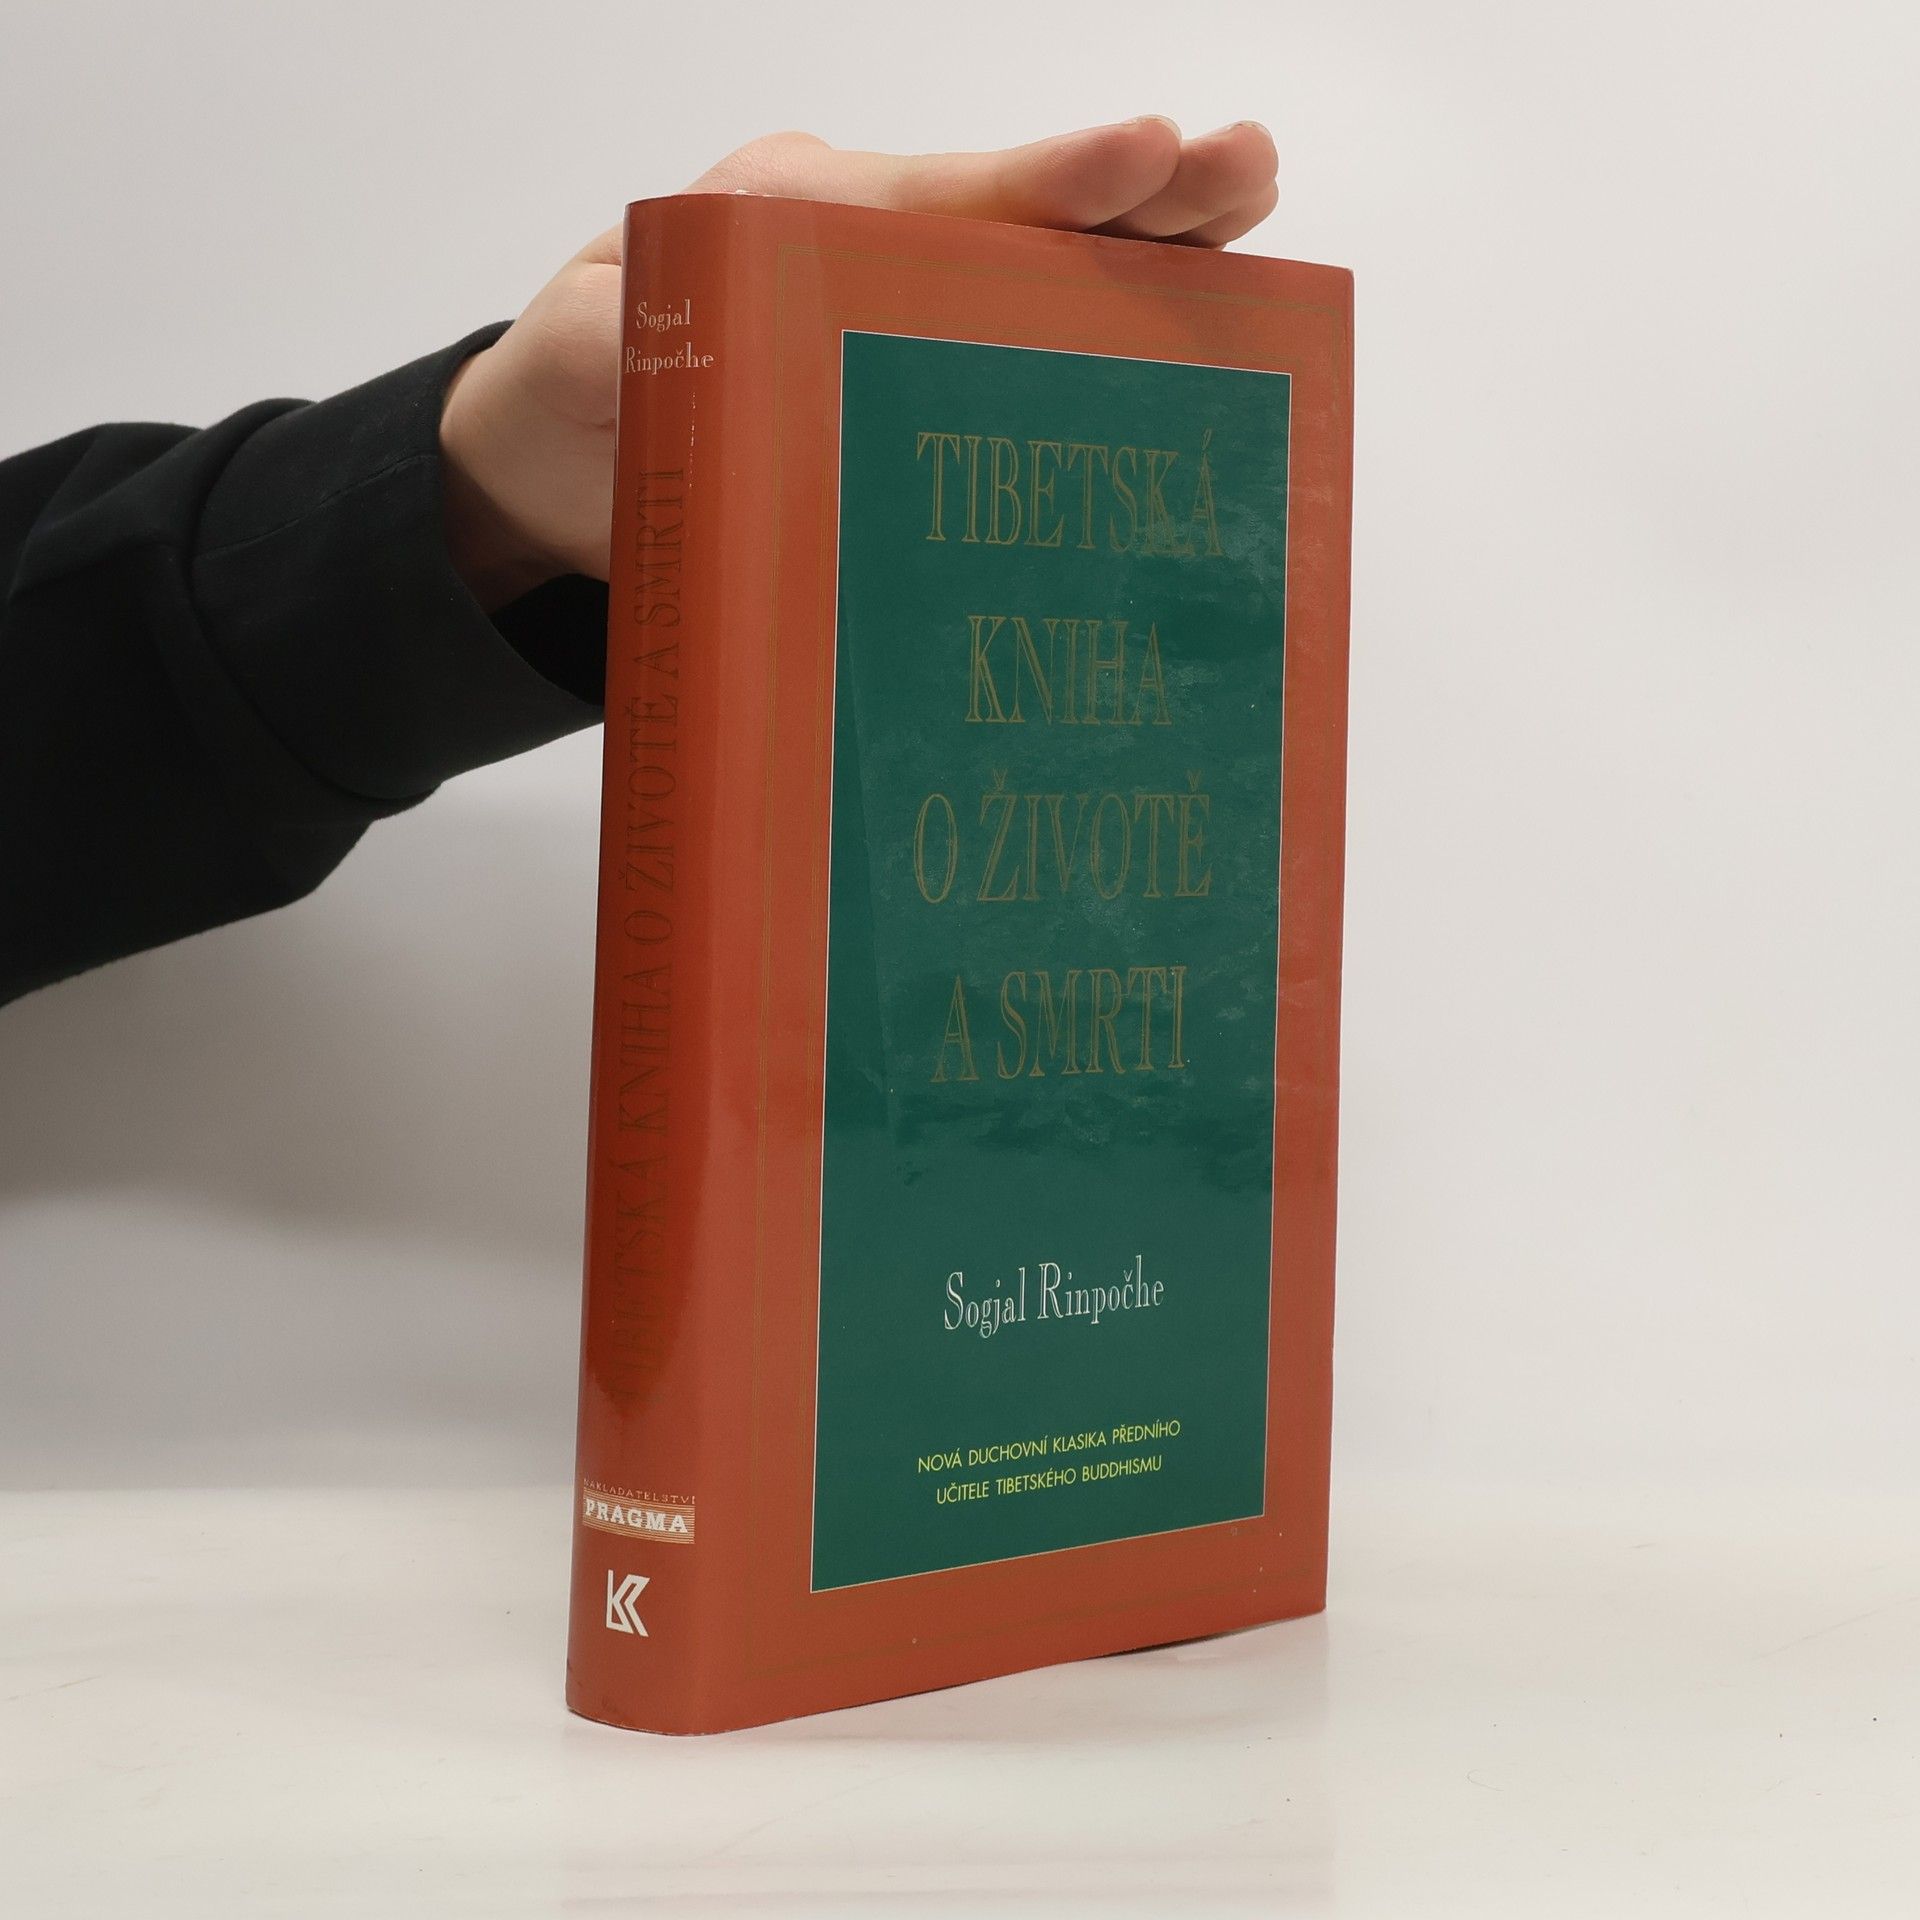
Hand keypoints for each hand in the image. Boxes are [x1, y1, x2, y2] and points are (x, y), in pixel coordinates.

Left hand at [439, 120, 1279, 608]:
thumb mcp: (576, 353)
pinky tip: (1198, 340)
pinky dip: (1117, 340)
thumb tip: (701, 337)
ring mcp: (904, 317)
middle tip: (1245, 166)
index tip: (1138, 153)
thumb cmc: (569, 394)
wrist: (559, 471)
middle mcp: (867, 250)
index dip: (1038, 183)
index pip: (933, 195)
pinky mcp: (919, 390)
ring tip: (1254, 220)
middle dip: (1136, 191)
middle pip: (1019, 217)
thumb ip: (635, 333)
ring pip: (1046, 277)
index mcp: (791, 221)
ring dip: (1154, 253)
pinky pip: (1029, 359)